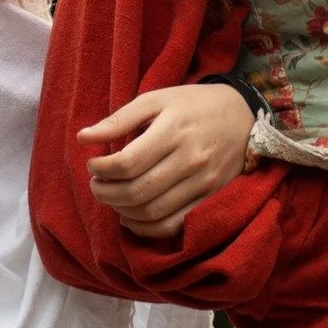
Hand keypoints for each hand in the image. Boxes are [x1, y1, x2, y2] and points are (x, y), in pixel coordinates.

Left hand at [78, 83, 254, 238]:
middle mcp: (191, 159)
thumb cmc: (192, 104)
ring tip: (111, 198)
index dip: (102, 170)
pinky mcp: (211, 198)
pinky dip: (146, 228)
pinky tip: (131, 216)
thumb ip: (119, 119)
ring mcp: (203, 182)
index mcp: (174, 129)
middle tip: (96, 185)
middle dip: (107, 193)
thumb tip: (83, 137)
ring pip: (153, 212)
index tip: (92, 166)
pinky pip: (174, 225)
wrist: (244, 116)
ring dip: (122, 211)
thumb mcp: (156, 99)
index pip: (128, 162)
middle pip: (138, 191)